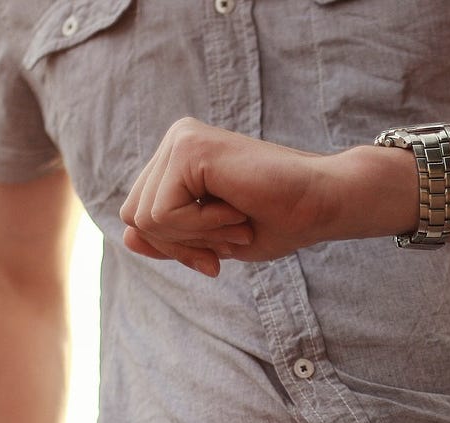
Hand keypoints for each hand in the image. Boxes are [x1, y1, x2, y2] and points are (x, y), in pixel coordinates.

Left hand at [119, 117, 340, 276]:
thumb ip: (169, 238)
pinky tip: (237, 210)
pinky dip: (200, 227)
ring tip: (237, 222)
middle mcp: (175, 141)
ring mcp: (180, 139)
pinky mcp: (188, 146)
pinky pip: (162, 212)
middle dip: (181, 244)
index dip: (174, 247)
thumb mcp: (212, 240)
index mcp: (178, 158)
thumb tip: (127, 236)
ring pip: (145, 217)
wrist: (322, 203)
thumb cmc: (280, 220)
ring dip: (195, 236)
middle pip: (134, 216)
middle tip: (233, 237)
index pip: (139, 216)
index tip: (216, 256)